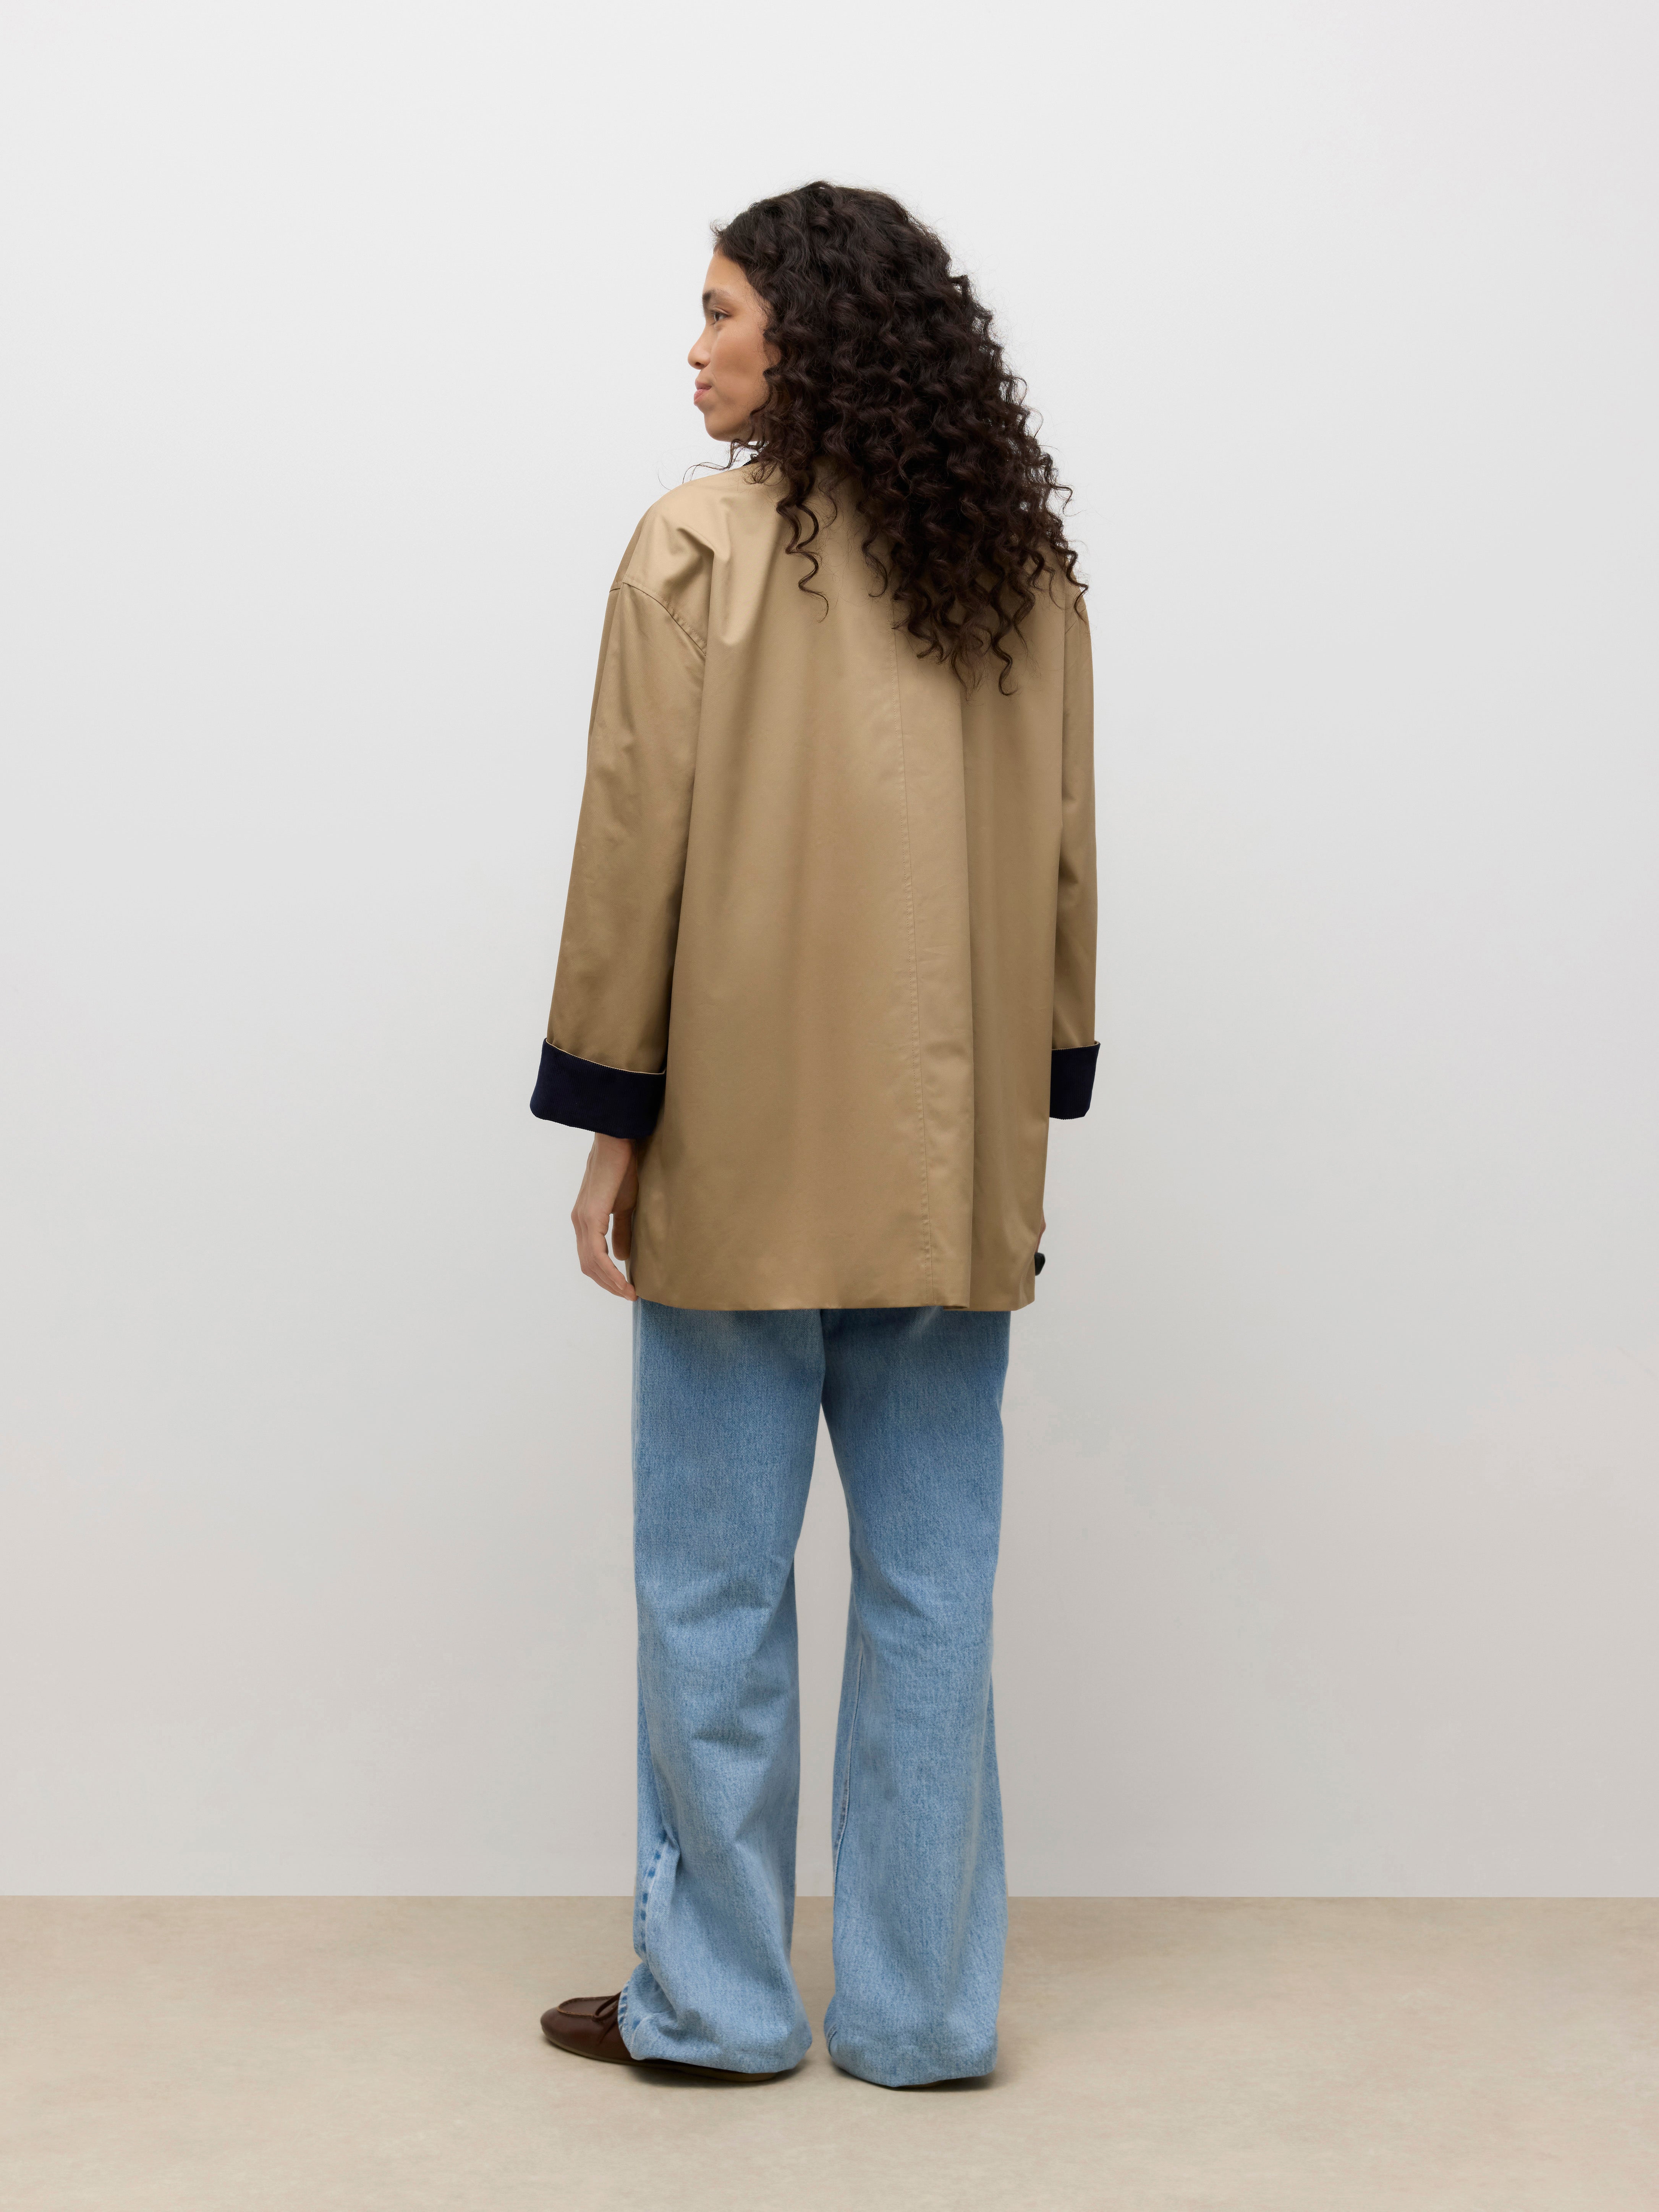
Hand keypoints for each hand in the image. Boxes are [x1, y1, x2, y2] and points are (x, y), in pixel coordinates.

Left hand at [571, 1133, 638, 1299]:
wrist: (618, 1142)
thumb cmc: (623, 1168)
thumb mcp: (625, 1206)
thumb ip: (621, 1230)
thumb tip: (621, 1256)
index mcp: (585, 1220)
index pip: (591, 1258)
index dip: (607, 1276)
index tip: (626, 1288)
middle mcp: (579, 1222)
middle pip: (589, 1266)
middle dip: (609, 1284)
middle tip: (630, 1295)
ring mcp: (582, 1220)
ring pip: (591, 1263)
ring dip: (610, 1282)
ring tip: (629, 1292)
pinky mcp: (591, 1217)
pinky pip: (597, 1253)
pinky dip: (610, 1271)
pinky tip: (623, 1280)